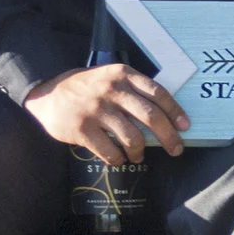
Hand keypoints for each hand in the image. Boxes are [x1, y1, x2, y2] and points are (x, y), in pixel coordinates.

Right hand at [23, 63, 188, 163]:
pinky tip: (117, 157)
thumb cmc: (87, 88)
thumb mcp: (110, 78)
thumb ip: (134, 90)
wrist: (49, 94)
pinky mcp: (82, 129)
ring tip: (137, 155)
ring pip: (132, 138)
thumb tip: (166, 116)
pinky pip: (110, 152)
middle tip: (175, 149)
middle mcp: (111, 90)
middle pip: (151, 117)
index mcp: (122, 75)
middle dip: (168, 137)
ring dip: (139, 152)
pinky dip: (118, 159)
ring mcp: (96, 110)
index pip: (157, 93)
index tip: (184, 126)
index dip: (175, 111)